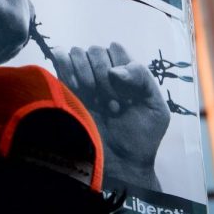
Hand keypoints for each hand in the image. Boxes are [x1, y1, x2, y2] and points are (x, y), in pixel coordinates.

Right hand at [50, 42, 170, 191]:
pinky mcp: (63, 89)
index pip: (115, 49)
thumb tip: (113, 71)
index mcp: (125, 73)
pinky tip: (78, 90)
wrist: (120, 165)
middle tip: (112, 104)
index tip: (127, 95)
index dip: (120, 67)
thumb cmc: (141, 137)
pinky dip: (66, 68)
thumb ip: (142, 78)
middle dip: (102, 75)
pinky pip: (59, 60)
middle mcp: (102, 73)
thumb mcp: (155, 106)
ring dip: (86, 75)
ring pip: (76, 53)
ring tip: (95, 101)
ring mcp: (82, 81)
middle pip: (94, 50)